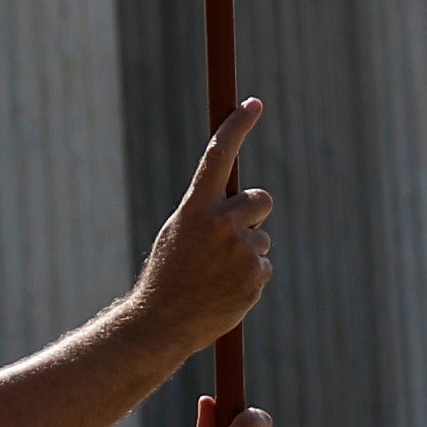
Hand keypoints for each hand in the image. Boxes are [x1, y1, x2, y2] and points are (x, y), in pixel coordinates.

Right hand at [130, 98, 274, 350]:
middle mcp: (220, 222)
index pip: (220, 155)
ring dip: (247, 253)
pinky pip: (263, 267)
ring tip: (218, 275)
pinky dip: (249, 279)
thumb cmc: (168, 275)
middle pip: (261, 200)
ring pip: (262, 239)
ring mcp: (240, 250)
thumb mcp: (178, 232)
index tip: (253, 104)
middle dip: (254, 215)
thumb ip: (206, 211)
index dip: (237, 126)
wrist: (162, 322)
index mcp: (195, 207)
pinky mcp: (255, 276)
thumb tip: (239, 197)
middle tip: (232, 237)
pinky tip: (225, 292)